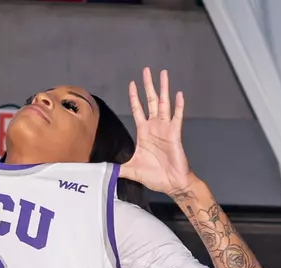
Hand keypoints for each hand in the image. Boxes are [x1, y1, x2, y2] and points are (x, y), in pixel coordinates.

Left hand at [119, 68, 191, 193]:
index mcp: (144, 132)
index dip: (134, 97)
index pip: (138, 109)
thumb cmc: (155, 177)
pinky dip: (178, 106)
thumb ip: (117, 168)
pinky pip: (177, 117)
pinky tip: (179, 94)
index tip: (132, 83)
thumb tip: (102, 172)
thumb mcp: (131, 170)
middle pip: (151, 101)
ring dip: (163, 88)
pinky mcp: (175, 134)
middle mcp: (155, 127)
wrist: (172, 184)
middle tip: (146, 70)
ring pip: (164, 104)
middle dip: (148, 85)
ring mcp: (165, 129)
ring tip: (163, 73)